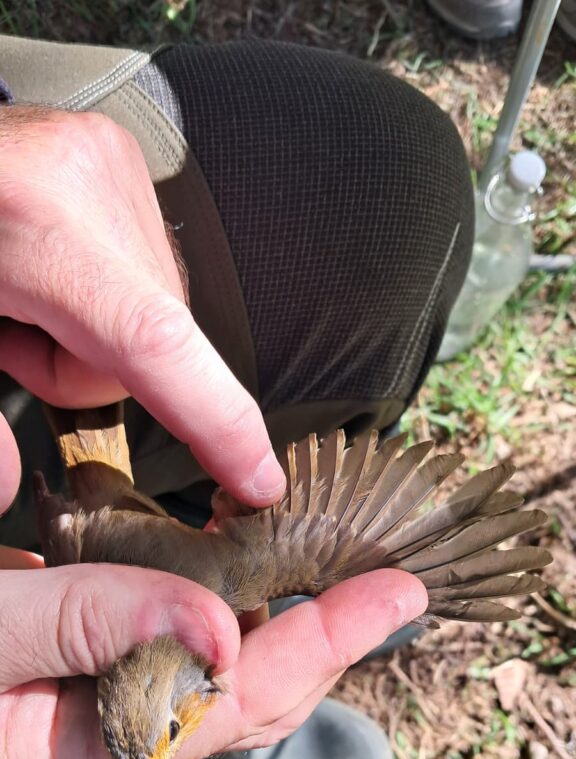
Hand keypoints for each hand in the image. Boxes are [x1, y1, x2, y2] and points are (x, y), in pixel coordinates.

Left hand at [0, 106, 283, 504]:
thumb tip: (8, 490)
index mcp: (30, 222)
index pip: (152, 342)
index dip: (217, 422)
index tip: (260, 482)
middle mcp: (87, 182)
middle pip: (148, 346)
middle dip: (85, 370)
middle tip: (12, 336)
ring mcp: (111, 163)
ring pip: (154, 315)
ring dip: (94, 333)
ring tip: (23, 297)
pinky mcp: (120, 160)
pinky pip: (146, 273)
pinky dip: (103, 296)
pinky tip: (50, 270)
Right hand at [0, 546, 425, 758]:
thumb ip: (84, 627)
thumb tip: (214, 623)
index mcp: (92, 748)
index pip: (238, 701)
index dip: (325, 646)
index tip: (393, 595)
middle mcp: (114, 734)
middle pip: (251, 697)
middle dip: (327, 641)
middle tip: (388, 586)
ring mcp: (104, 701)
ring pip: (223, 673)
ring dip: (286, 624)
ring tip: (340, 579)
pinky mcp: (90, 664)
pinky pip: (182, 643)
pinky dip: (226, 604)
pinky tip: (243, 571)